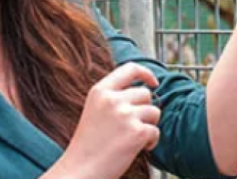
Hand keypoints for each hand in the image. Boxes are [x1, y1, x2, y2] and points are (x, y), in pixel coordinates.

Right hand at [46, 63, 160, 178]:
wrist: (80, 171)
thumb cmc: (88, 146)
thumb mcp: (95, 110)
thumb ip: (114, 97)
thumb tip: (145, 90)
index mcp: (100, 91)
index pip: (129, 68)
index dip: (145, 73)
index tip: (153, 83)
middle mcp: (112, 99)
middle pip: (145, 94)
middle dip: (144, 110)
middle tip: (130, 128)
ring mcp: (125, 115)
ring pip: (154, 111)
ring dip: (148, 125)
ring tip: (131, 139)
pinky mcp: (137, 132)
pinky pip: (156, 131)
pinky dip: (151, 142)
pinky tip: (137, 149)